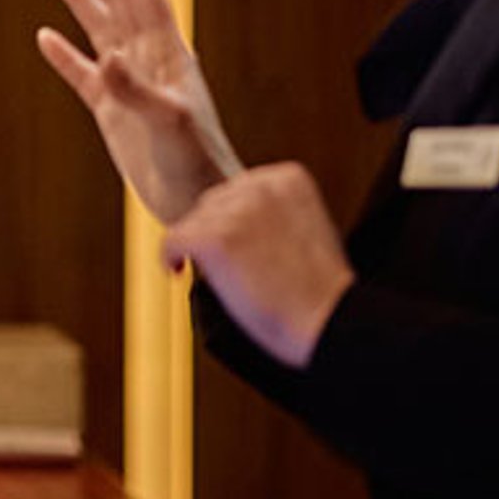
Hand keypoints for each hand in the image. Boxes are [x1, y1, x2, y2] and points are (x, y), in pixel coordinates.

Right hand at [35, 0, 244, 221]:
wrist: (199, 201)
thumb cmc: (196, 161)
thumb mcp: (168, 122)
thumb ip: (135, 90)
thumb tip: (106, 58)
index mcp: (169, 53)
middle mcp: (148, 60)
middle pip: (118, 0)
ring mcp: (128, 84)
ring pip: (100, 30)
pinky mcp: (112, 113)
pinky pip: (83, 76)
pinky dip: (65, 56)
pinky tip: (47, 37)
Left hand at [161, 162, 355, 368]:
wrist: (329, 321)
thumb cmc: (321, 289)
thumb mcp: (308, 228)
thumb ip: (275, 213)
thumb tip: (237, 219)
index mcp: (288, 178)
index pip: (238, 189)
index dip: (231, 219)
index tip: (237, 244)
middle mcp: (261, 186)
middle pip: (212, 201)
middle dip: (215, 231)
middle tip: (229, 265)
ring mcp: (236, 211)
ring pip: (192, 221)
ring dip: (199, 248)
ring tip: (222, 277)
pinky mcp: (214, 238)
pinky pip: (172, 240)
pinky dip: (169, 257)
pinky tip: (178, 270)